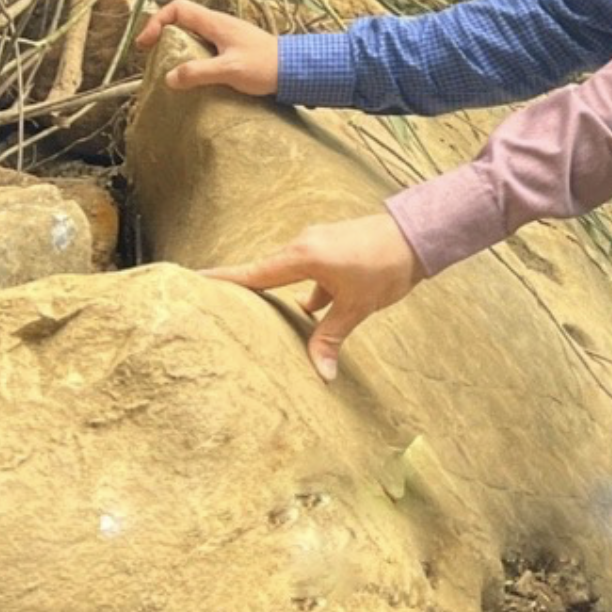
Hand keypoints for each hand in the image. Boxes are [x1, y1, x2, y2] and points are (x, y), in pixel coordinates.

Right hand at [136, 0, 278, 95]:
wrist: (296, 69)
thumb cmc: (266, 66)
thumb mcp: (229, 70)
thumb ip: (198, 72)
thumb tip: (169, 77)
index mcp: (215, 23)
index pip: (178, 8)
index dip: (157, 22)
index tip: (147, 44)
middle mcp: (219, 25)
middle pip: (182, 19)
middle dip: (163, 34)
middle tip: (153, 55)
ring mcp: (227, 36)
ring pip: (193, 33)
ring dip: (177, 46)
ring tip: (169, 67)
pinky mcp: (233, 48)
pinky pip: (204, 46)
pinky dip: (192, 55)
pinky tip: (193, 74)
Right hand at [204, 212, 421, 381]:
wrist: (419, 235)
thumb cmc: (387, 266)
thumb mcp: (356, 307)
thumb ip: (331, 338)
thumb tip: (320, 375)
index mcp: (302, 256)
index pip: (252, 273)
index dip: (222, 280)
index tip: (192, 280)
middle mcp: (303, 246)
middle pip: (264, 274)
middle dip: (245, 294)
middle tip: (214, 309)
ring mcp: (318, 245)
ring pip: (288, 276)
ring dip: (279, 297)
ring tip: (260, 321)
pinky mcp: (331, 249)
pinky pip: (308, 274)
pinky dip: (306, 293)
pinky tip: (309, 314)